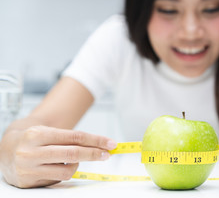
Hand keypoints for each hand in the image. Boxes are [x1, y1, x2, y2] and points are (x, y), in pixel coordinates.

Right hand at [0, 125, 116, 187]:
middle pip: (73, 153)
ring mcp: (28, 169)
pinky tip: (55, 167)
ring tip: (70, 161)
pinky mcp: (28, 183)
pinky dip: (62, 173)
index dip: (96, 140)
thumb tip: (101, 146)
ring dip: (76, 166)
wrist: (5, 149)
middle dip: (94, 154)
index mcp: (38, 134)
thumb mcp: (48, 131)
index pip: (75, 137)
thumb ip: (71, 139)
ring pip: (67, 171)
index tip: (111, 143)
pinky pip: (57, 180)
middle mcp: (31, 152)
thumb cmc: (33, 138)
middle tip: (108, 154)